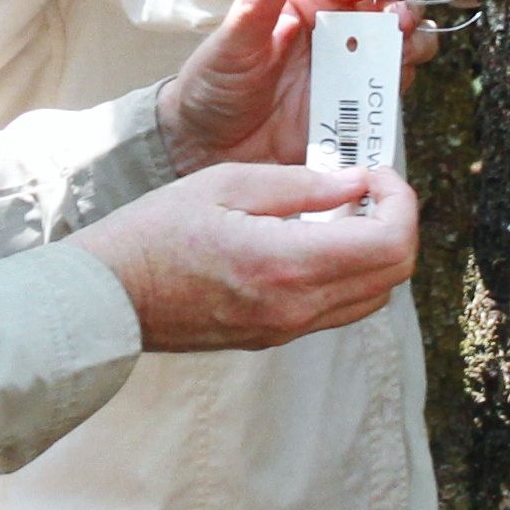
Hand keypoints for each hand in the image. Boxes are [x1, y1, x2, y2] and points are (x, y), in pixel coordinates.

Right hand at [74, 166, 423, 352]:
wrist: (109, 297)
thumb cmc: (155, 233)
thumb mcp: (227, 183)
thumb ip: (302, 183)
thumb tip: (357, 182)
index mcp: (288, 265)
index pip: (391, 244)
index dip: (401, 201)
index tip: (375, 173)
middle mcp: (297, 308)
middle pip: (393, 274)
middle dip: (395, 222)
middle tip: (366, 187)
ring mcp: (287, 329)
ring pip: (373, 295)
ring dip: (375, 250)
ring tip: (341, 210)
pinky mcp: (275, 336)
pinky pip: (338, 307)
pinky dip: (348, 271)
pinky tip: (315, 237)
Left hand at [157, 0, 432, 169]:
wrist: (211, 147)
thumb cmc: (215, 84)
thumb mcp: (233, 42)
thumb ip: (260, 2)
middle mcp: (336, 27)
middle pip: (391, 2)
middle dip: (407, 7)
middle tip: (401, 24)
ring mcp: (350, 65)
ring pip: (403, 42)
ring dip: (414, 43)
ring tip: (401, 54)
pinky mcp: (356, 103)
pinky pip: (392, 87)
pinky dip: (402, 83)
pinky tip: (390, 87)